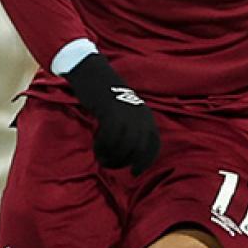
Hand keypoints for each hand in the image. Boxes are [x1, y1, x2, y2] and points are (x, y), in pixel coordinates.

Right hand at [62, 52, 160, 173]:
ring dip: (111, 158)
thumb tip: (129, 153)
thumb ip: (132, 128)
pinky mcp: (112, 113)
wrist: (94, 74)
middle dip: (124, 162)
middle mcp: (141, 117)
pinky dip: (102, 147)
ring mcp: (127, 115)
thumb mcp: (126, 111)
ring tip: (101, 158)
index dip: (145, 162)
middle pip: (137, 150)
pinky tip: (96, 146)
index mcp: (147, 117)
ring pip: (123, 147)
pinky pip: (109, 139)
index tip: (134, 172)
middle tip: (109, 165)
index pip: (153, 145)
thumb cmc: (107, 96)